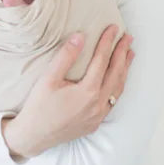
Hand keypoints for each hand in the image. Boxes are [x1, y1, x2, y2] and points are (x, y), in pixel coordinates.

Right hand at [2, 25, 134, 157]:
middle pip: (115, 73)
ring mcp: (98, 116)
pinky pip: (113, 101)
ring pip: (117, 89)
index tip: (114, 28)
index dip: (108, 42)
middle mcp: (98, 104)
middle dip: (122, 53)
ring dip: (124, 70)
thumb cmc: (39, 106)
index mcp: (88, 92)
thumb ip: (66, 56)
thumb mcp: (48, 78)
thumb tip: (80, 36)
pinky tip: (118, 80)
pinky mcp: (95, 123)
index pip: (102, 60)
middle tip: (128, 37)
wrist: (33, 137)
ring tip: (130, 54)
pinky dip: (118, 86)